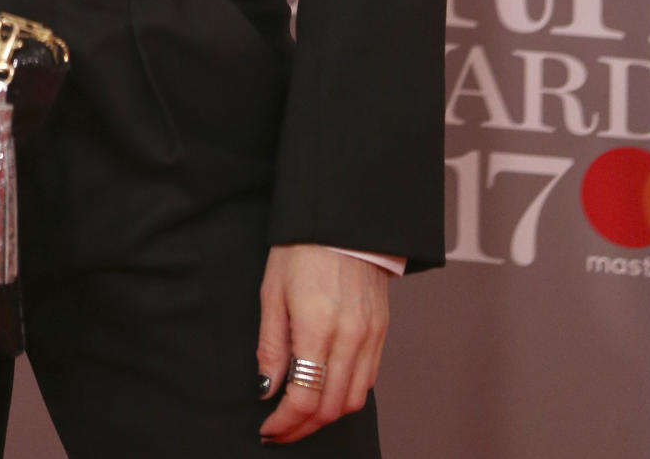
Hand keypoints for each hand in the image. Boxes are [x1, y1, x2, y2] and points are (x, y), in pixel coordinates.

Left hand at [256, 244, 388, 443]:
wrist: (344, 220)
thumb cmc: (302, 248)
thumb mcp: (273, 292)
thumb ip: (271, 345)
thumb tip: (267, 387)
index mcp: (317, 327)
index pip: (304, 398)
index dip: (285, 422)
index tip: (268, 428)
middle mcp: (349, 338)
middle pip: (330, 408)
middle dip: (303, 427)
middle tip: (281, 429)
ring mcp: (370, 336)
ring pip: (352, 400)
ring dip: (326, 416)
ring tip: (302, 415)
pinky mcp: (382, 332)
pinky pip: (367, 380)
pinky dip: (346, 396)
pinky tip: (327, 391)